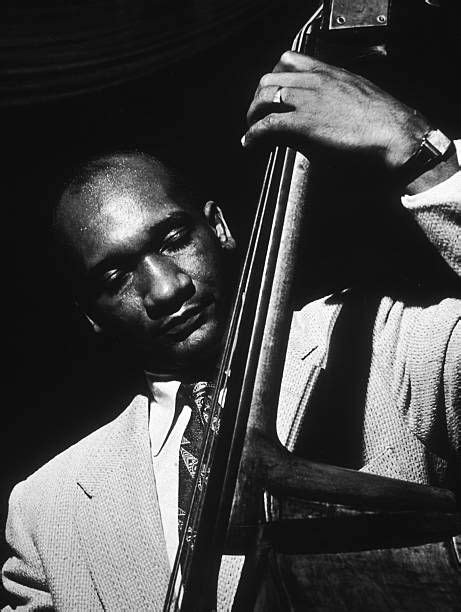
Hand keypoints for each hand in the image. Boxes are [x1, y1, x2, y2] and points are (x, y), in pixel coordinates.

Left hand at [243, 51, 429, 172]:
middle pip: (270, 79)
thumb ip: (334, 102)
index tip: (271, 96)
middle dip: (258, 99)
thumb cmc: (384, 124)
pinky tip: (251, 143)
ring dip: (253, 115)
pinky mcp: (303, 123)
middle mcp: (316, 81)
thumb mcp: (357, 101)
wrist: (396, 136)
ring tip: (252, 131)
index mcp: (330, 73)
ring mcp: (308, 100)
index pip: (289, 61)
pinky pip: (267, 125)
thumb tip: (319, 118)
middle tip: (256, 116)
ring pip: (265, 97)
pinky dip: (253, 135)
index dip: (274, 79)